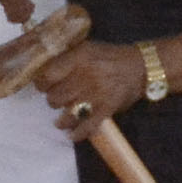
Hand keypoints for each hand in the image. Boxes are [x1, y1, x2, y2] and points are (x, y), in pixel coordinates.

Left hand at [29, 41, 148, 142]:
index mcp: (78, 58)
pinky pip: (86, 127)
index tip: (43, 85)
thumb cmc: (111, 57)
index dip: (41, 83)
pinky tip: (71, 134)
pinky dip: (77, 133)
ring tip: (62, 119)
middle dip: (53, 100)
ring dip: (62, 118)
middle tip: (57, 99)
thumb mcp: (87, 48)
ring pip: (66, 114)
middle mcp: (85, 76)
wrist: (140, 68)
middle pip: (54, 97)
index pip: (47, 76)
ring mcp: (95, 95)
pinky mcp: (106, 110)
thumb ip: (67, 57)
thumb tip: (44, 68)